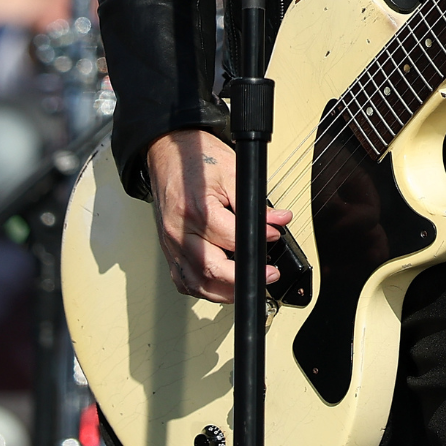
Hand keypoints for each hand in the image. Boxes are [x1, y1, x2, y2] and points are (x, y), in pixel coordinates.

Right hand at [143, 130, 289, 304]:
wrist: (167, 153)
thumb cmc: (196, 161)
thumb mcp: (232, 172)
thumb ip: (255, 202)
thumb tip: (278, 222)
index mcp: (195, 210)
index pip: (232, 238)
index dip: (258, 240)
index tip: (273, 237)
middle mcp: (179, 231)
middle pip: (211, 268)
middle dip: (243, 278)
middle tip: (267, 274)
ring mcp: (170, 244)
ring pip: (196, 283)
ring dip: (225, 292)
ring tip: (248, 284)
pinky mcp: (168, 249)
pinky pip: (183, 281)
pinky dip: (203, 289)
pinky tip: (219, 287)